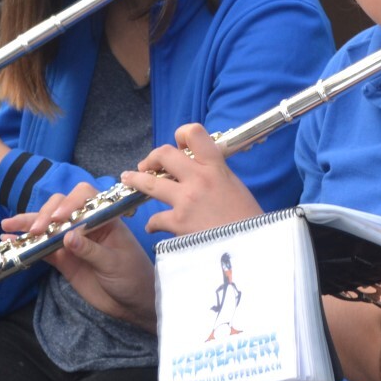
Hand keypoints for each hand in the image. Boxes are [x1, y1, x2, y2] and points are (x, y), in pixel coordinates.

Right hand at [5, 183, 156, 331]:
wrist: (133, 303)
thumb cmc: (133, 277)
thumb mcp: (115, 263)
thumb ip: (91, 250)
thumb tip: (67, 237)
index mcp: (105, 218)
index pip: (84, 198)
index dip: (69, 203)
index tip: (58, 219)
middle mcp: (86, 224)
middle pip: (60, 208)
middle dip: (45, 215)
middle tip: (36, 230)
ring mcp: (72, 241)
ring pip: (47, 226)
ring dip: (28, 224)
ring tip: (7, 226)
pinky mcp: (62, 259)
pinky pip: (41, 248)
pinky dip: (26, 244)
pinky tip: (9, 240)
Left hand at [125, 123, 262, 236]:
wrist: (252, 246)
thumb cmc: (249, 220)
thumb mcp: (237, 188)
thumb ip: (217, 176)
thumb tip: (202, 175)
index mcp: (216, 167)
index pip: (194, 134)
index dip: (181, 134)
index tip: (178, 145)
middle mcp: (198, 178)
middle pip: (164, 154)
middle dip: (152, 158)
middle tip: (147, 165)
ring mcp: (186, 200)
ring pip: (150, 182)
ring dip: (136, 180)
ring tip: (129, 178)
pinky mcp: (178, 223)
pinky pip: (155, 219)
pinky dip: (153, 224)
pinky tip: (153, 227)